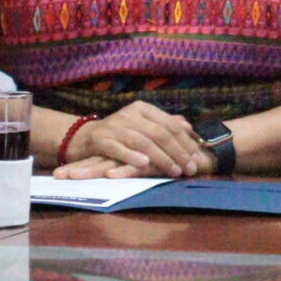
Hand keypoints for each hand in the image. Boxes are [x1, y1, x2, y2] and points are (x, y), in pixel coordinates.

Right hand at [55, 102, 216, 177]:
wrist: (82, 138)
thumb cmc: (118, 135)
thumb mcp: (142, 126)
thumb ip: (164, 125)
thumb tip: (188, 127)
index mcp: (143, 109)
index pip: (170, 124)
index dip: (185, 142)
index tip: (197, 158)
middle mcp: (129, 114)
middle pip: (159, 133)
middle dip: (178, 152)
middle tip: (190, 168)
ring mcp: (114, 126)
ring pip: (142, 141)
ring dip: (161, 158)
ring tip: (174, 171)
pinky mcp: (99, 139)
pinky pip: (118, 148)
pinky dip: (131, 156)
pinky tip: (144, 164)